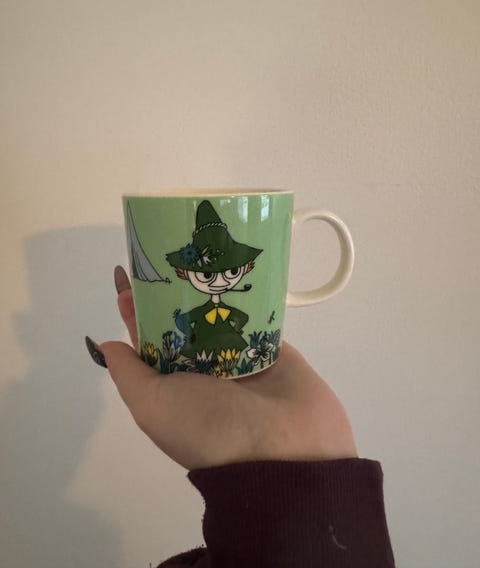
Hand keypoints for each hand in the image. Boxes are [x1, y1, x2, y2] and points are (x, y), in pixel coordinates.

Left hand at [99, 267, 356, 470]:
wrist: (284, 449)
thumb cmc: (210, 426)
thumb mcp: (154, 407)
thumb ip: (128, 374)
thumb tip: (105, 345)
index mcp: (170, 382)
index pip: (146, 337)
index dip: (135, 307)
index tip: (130, 270)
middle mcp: (201, 367)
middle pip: (182, 320)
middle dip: (173, 289)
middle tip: (171, 249)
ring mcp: (238, 355)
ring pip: (217, 313)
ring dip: (210, 286)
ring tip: (202, 246)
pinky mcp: (271, 347)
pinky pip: (255, 314)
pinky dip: (247, 293)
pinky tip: (237, 262)